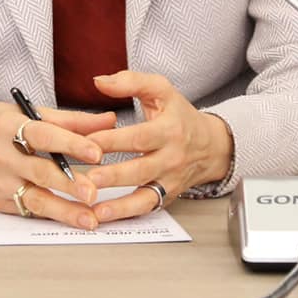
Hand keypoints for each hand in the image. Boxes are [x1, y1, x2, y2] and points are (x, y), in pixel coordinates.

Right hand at [0, 102, 112, 228]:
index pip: (42, 135)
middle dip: (68, 184)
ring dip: (64, 211)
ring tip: (89, 219)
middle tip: (94, 193)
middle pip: (38, 172)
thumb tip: (109, 121)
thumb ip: (70, 120)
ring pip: (34, 200)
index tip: (97, 152)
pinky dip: (52, 215)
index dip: (70, 144)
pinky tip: (72, 219)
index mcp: (6, 126)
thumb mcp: (27, 112)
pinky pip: (28, 210)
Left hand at [81, 70, 234, 221]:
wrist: (210, 145)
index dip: (113, 140)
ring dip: (119, 205)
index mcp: (169, 130)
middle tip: (87, 180)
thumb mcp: (161, 90)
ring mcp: (170, 180)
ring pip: (145, 196)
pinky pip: (146, 208)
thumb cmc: (180, 116)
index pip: (139, 137)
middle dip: (113, 176)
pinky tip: (104, 216)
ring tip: (94, 209)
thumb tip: (99, 81)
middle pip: (141, 169)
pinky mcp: (167, 196)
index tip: (87, 142)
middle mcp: (172, 158)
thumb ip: (131, 82)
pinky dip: (126, 214)